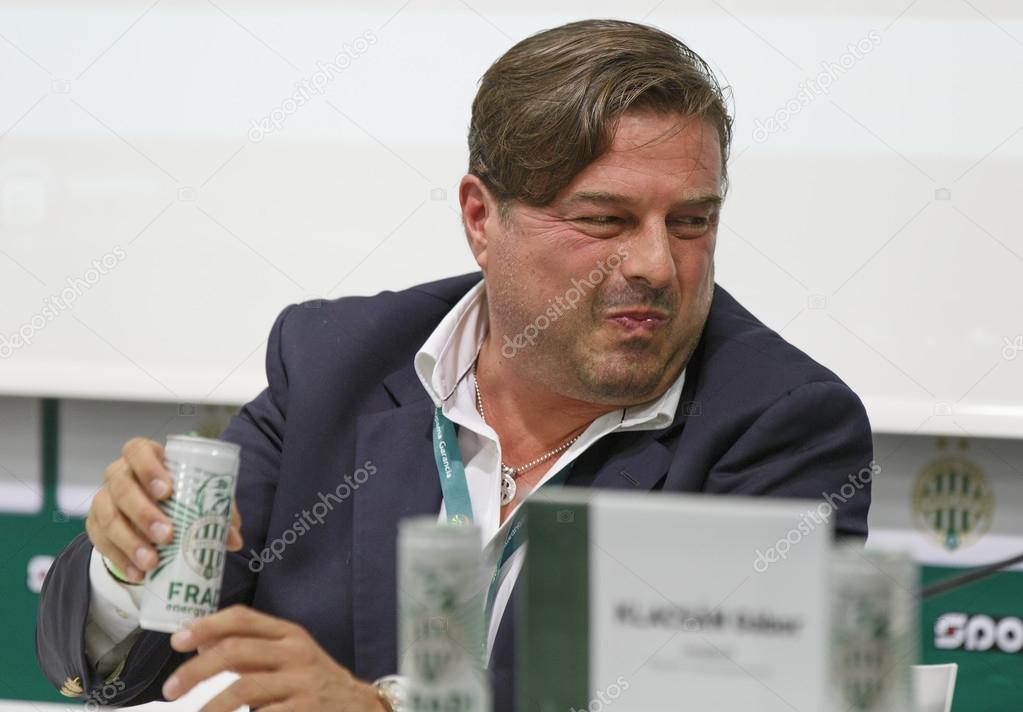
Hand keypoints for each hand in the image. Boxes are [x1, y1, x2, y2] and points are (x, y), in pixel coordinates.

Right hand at [86, 437, 242, 581]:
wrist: (148, 512)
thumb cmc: (177, 495)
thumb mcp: (198, 495)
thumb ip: (218, 510)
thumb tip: (234, 540)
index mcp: (145, 456)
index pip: (138, 451)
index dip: (149, 468)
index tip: (167, 491)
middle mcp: (119, 474)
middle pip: (122, 487)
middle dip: (144, 513)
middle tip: (166, 535)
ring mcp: (104, 499)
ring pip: (109, 517)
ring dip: (131, 542)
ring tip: (152, 562)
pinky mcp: (95, 525)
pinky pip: (101, 542)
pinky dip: (120, 559)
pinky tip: (137, 573)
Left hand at [164, 605, 384, 710]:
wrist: (360, 708)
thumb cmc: (316, 683)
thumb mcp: (289, 657)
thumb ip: (249, 650)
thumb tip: (201, 642)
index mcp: (289, 634)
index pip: (242, 618)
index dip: (206, 625)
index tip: (178, 640)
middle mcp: (296, 653)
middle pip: (235, 650)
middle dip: (195, 671)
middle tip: (170, 690)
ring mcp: (302, 682)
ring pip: (243, 688)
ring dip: (210, 707)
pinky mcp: (305, 709)